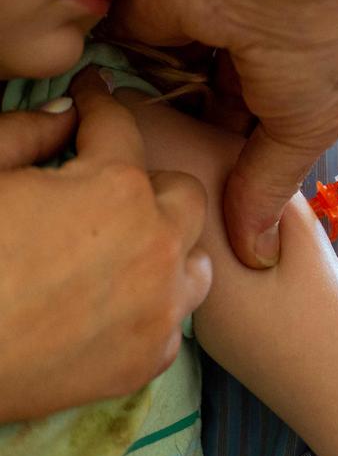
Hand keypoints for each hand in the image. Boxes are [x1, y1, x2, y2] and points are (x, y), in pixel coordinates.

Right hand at [0, 68, 210, 422]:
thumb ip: (25, 134)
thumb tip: (63, 113)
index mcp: (115, 190)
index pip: (121, 126)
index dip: (99, 103)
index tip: (92, 95)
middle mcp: (157, 246)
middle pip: (183, 195)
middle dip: (147, 183)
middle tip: (103, 188)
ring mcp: (160, 307)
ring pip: (194, 260)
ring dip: (166, 248)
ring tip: (122, 250)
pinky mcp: (150, 359)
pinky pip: (173, 320)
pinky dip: (151, 308)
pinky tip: (114, 306)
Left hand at [109, 0, 337, 268]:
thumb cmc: (319, 45)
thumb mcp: (304, 130)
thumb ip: (269, 185)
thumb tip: (259, 254)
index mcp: (291, 76)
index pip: (254, 126)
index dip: (235, 165)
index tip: (214, 207)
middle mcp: (245, 52)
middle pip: (208, 108)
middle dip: (195, 147)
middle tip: (173, 193)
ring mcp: (197, 28)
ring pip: (168, 83)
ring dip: (159, 116)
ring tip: (143, 165)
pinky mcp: (150, 8)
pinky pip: (129, 52)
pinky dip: (125, 81)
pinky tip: (119, 117)